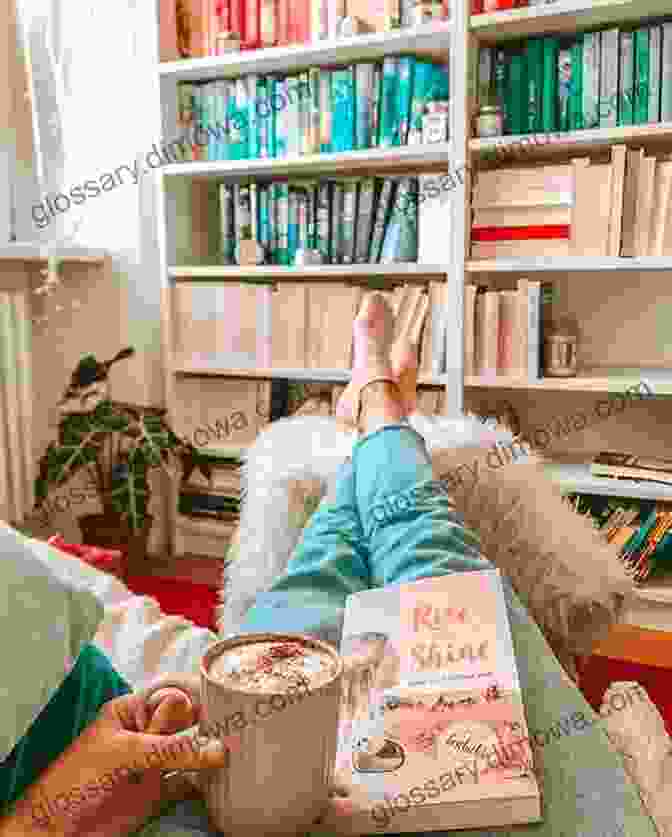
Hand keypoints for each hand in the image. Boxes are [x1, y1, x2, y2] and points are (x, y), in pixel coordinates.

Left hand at [3, 678, 226, 836]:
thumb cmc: (73, 782)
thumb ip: (167, 748)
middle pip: (188, 722)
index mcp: (132, 712)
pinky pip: (190, 783)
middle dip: (211, 723)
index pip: (172, 696)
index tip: (225, 702)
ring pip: (192, 751)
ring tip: (239, 749)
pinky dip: (207, 781)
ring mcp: (154, 764)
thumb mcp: (123, 754)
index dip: (197, 699)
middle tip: (239, 727)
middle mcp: (147, 734)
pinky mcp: (159, 794)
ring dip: (213, 751)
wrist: (56, 832)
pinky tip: (224, 777)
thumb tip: (213, 746)